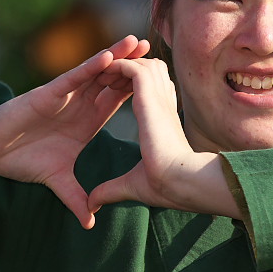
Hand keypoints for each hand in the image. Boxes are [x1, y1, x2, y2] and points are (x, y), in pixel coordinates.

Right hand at [0, 35, 150, 228]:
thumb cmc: (20, 159)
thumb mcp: (57, 180)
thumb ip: (75, 197)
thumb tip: (89, 223)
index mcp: (86, 120)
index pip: (118, 101)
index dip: (140, 90)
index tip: (164, 83)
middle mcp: (79, 103)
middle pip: (113, 80)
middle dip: (135, 67)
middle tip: (158, 51)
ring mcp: (65, 96)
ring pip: (96, 72)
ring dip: (118, 57)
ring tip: (139, 42)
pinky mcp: (48, 93)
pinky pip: (74, 77)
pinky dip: (91, 67)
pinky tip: (109, 56)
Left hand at [87, 58, 238, 218]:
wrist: (181, 181)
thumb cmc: (165, 185)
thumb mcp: (131, 185)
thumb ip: (110, 190)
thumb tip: (91, 206)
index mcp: (163, 119)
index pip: (153, 92)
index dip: (133, 88)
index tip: (111, 94)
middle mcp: (163, 104)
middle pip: (149, 71)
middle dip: (127, 70)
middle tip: (106, 79)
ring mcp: (159, 97)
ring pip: (140, 64)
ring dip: (121, 65)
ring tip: (102, 75)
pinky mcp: (150, 95)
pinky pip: (131, 67)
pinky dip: (117, 66)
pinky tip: (102, 75)